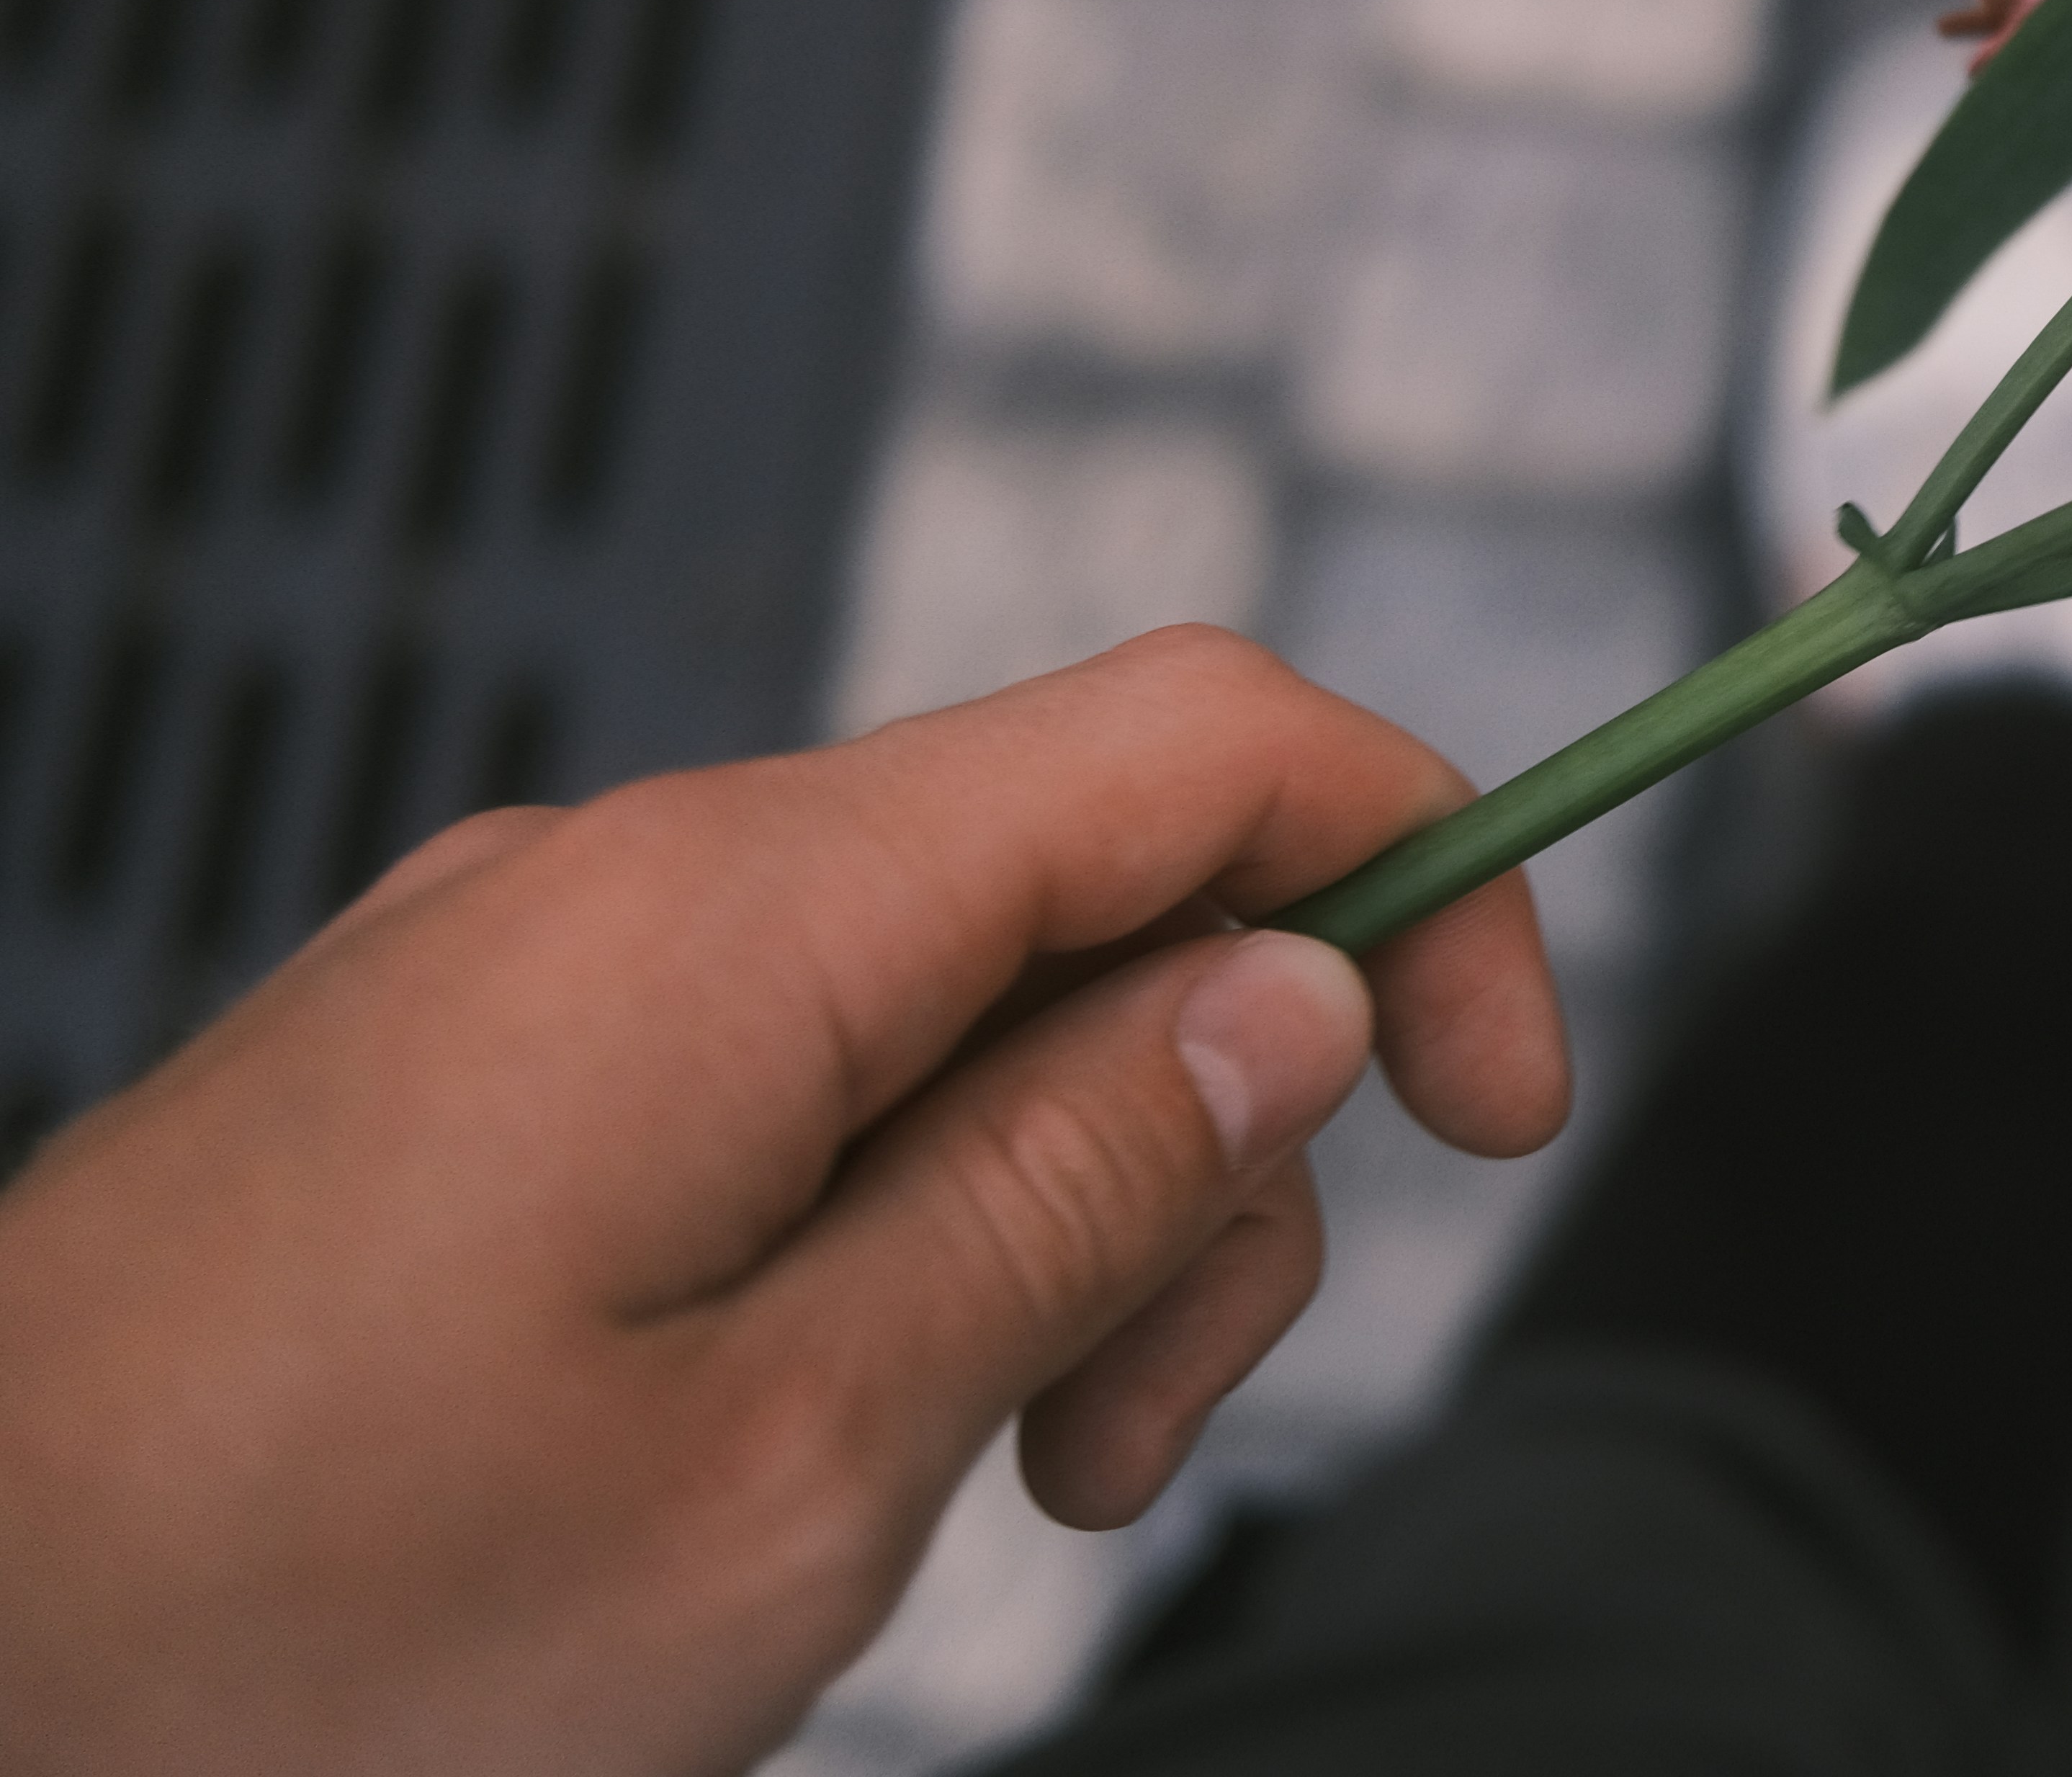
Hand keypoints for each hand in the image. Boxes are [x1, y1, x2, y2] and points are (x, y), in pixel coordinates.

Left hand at [0, 627, 1568, 1776]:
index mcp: (737, 920)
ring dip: (1043, 1223)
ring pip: (942, 1005)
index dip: (1423, 871)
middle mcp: (639, 882)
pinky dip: (885, 1230)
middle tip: (1130, 1448)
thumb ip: (1072, 1194)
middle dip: (1206, 1148)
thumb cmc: (266, 1640)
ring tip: (974, 1487)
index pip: (1206, 734)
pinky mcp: (465, 1075)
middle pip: (1090, 891)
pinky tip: (814, 1436)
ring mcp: (535, 971)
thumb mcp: (787, 1464)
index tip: (1503, 1105)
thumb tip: (1294, 994)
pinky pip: (780, 1075)